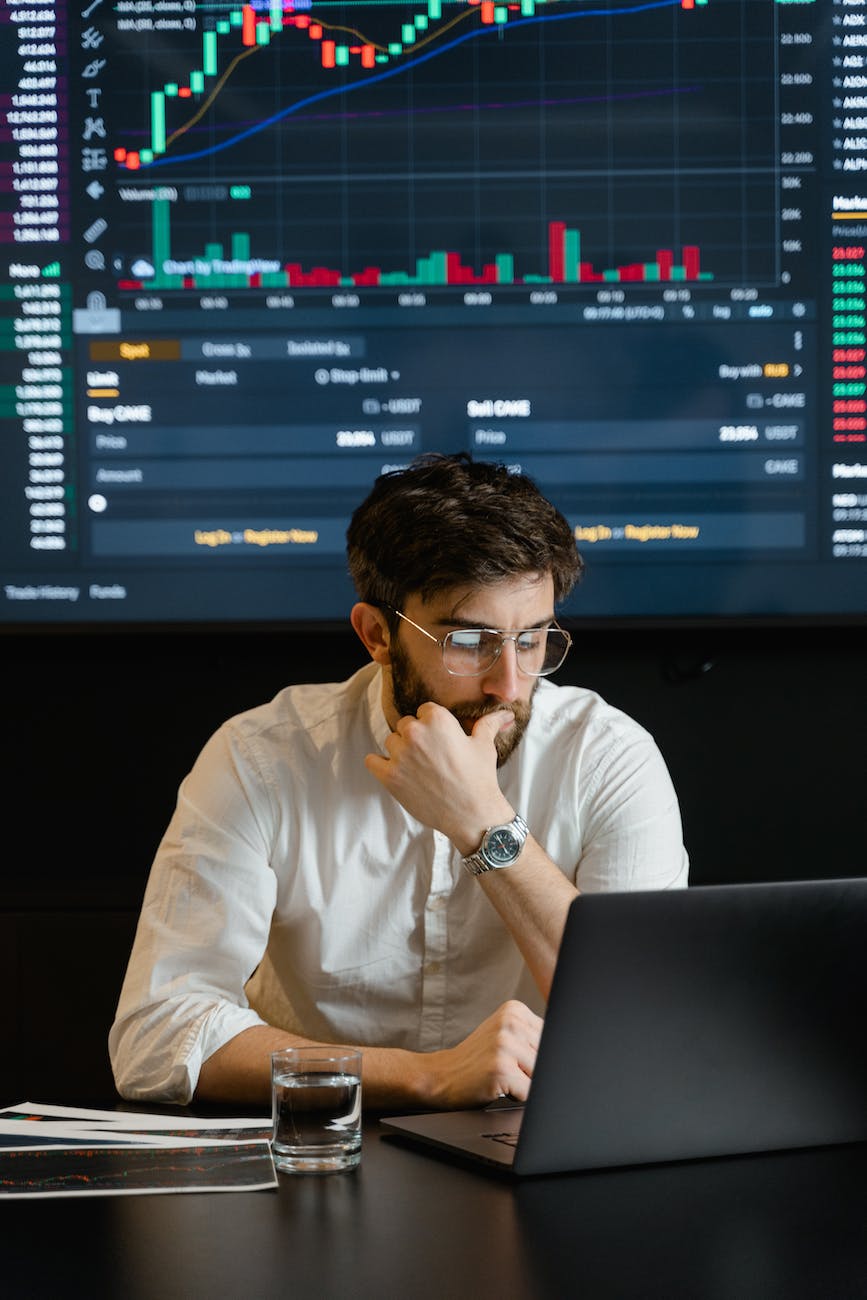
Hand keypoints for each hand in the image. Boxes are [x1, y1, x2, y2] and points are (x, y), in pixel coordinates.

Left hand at [365, 703, 513, 850]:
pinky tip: (395, 771)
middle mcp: (415, 733)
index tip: (440, 740)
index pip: (424, 711)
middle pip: (406, 725)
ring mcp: (400, 755)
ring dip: (400, 751)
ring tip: (418, 767)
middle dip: (416, 737)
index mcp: (437, 719)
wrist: (472, 814)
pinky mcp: (389, 776)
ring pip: (391, 741)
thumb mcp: (484, 746)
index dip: (432, 725)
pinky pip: (372, 760)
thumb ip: (489, 723)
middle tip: (430, 756)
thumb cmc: (479, 778)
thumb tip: (506, 714)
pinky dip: (380, 764)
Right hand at [421, 1000, 542, 1108]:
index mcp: (515, 1009)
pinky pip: (530, 1092)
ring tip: (503, 1076)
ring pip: (541, 1075)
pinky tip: (499, 1085)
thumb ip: (532, 1036)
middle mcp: (511, 1022)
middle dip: (534, 1069)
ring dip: (525, 1083)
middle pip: (548, 1056)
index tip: (523, 1059)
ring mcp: (505, 1044)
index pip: (552, 1037)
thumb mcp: (503, 1034)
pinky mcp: (501, 1069)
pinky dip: (518, 1096)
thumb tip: (569, 1053)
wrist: (441, 1075)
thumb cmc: (476, 1060)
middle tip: (508, 1068)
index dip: (540, 1055)